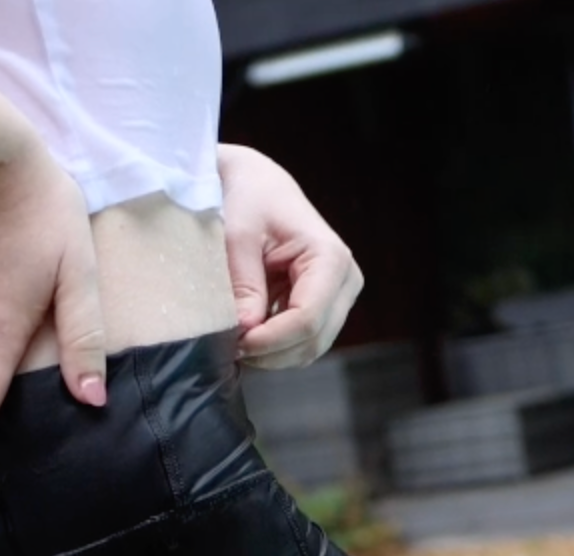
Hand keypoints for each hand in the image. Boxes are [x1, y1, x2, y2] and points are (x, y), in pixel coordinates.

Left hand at [217, 145, 362, 370]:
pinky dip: (276, 347)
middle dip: (270, 352)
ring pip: (310, 348)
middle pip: (313, 340)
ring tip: (236, 340)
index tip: (234, 342)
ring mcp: (339, 296)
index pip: (307, 319)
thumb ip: (244, 284)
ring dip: (272, 354)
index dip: (270, 341)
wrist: (256, 184)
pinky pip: (303, 341)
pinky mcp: (325, 305)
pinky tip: (249, 333)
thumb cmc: (248, 199)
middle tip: (229, 346)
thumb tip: (245, 331)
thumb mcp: (238, 236)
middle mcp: (345, 280)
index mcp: (330, 258)